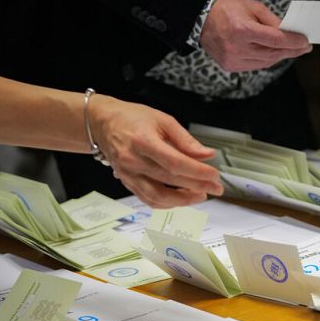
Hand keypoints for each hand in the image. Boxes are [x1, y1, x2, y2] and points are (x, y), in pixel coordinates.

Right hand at [90, 96, 224, 207]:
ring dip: (183, 200)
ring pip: (158, 197)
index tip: (214, 175)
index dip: (198, 172)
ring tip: (201, 195)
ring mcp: (128, 174)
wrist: (103, 123)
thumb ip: (186, 140)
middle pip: (170, 180)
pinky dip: (167, 203)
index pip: (175, 163)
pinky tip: (182, 198)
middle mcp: (133, 160)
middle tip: (216, 187)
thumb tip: (207, 155)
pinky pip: (148, 199)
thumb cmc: (132, 118)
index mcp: (143, 141)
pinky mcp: (126, 182)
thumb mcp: (163, 120)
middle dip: (198, 186)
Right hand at [200, 0, 311, 71]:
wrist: (200, 18)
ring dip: (280, 56)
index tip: (306, 42)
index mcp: (242, 30)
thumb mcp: (252, 7)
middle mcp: (236, 47)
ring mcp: (232, 59)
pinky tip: (274, 53)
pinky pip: (255, 65)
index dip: (293, 42)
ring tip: (292, 50)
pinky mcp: (230, 66)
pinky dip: (267, 60)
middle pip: (272, 54)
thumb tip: (290, 32)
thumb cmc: (227, 9)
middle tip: (304, 47)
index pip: (275, 40)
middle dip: (291, 51)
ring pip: (266, 62)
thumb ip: (272, 21)